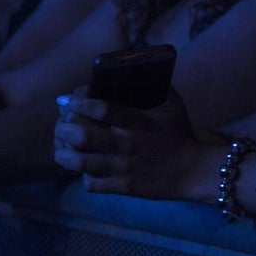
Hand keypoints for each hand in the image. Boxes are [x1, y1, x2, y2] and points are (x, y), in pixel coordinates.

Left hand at [52, 85, 202, 199]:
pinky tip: (85, 169)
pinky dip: (83, 176)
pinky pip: (92, 184)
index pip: (102, 108)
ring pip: (80, 162)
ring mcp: (124, 167)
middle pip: (82, 135)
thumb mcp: (173, 105)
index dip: (79, 101)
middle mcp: (127, 144)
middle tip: (61, 124)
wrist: (194, 171)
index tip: (67, 99)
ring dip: (64, 154)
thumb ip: (159, 85)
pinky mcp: (124, 187)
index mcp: (138, 122)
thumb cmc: (181, 134)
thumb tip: (143, 68)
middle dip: (64, 128)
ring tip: (61, 148)